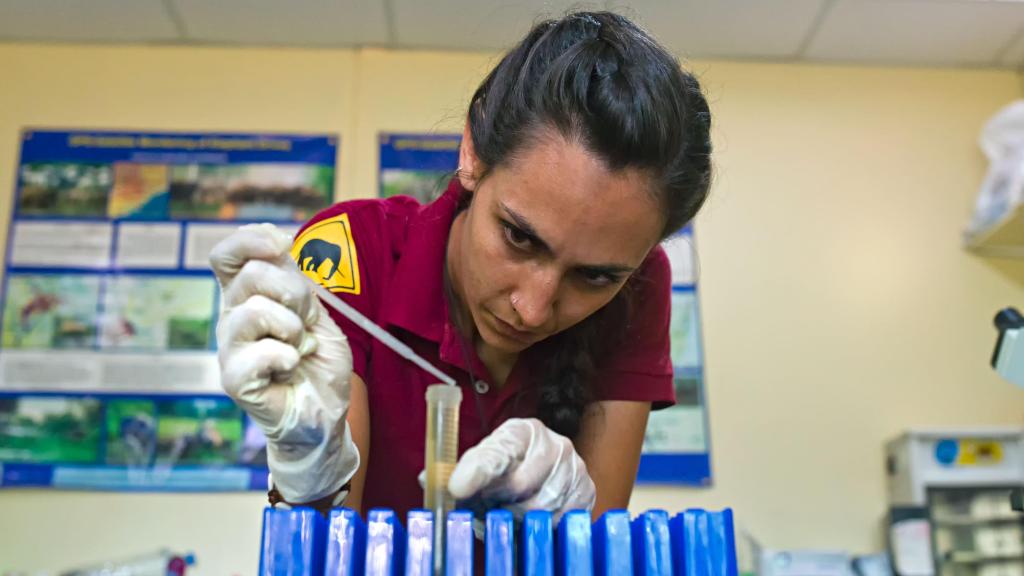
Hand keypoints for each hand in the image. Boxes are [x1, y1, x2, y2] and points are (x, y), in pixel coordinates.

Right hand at [210, 223, 358, 503]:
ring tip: (299, 349)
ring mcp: (229, 349)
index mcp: (247, 296)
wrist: (325, 412)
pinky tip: (291, 368)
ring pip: (253, 311)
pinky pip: (257, 353)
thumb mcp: (317, 312)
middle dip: (294, 293)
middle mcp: (231, 317)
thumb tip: (279, 243)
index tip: (283, 245)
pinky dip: (286, 357)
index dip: (250, 239)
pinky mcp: (234, 380)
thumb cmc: (318, 362)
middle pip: (250, 275)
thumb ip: (296, 280)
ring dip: (292, 328)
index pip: (226, 255)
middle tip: (306, 322)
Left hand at [447, 418, 595, 520]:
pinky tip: (529, 519)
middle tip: (485, 506)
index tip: (457, 488)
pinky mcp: (586, 491)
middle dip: (496, 502)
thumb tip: (426, 480)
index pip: (498, 451)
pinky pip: (560, 520)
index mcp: (521, 430)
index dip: (476, 470)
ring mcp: (574, 467)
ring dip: (516, 518)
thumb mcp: (481, 462)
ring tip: (505, 512)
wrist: (546, 469)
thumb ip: (454, 470)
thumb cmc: (508, 467)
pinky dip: (540, 526)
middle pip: (520, 485)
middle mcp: (553, 443)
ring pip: (540, 507)